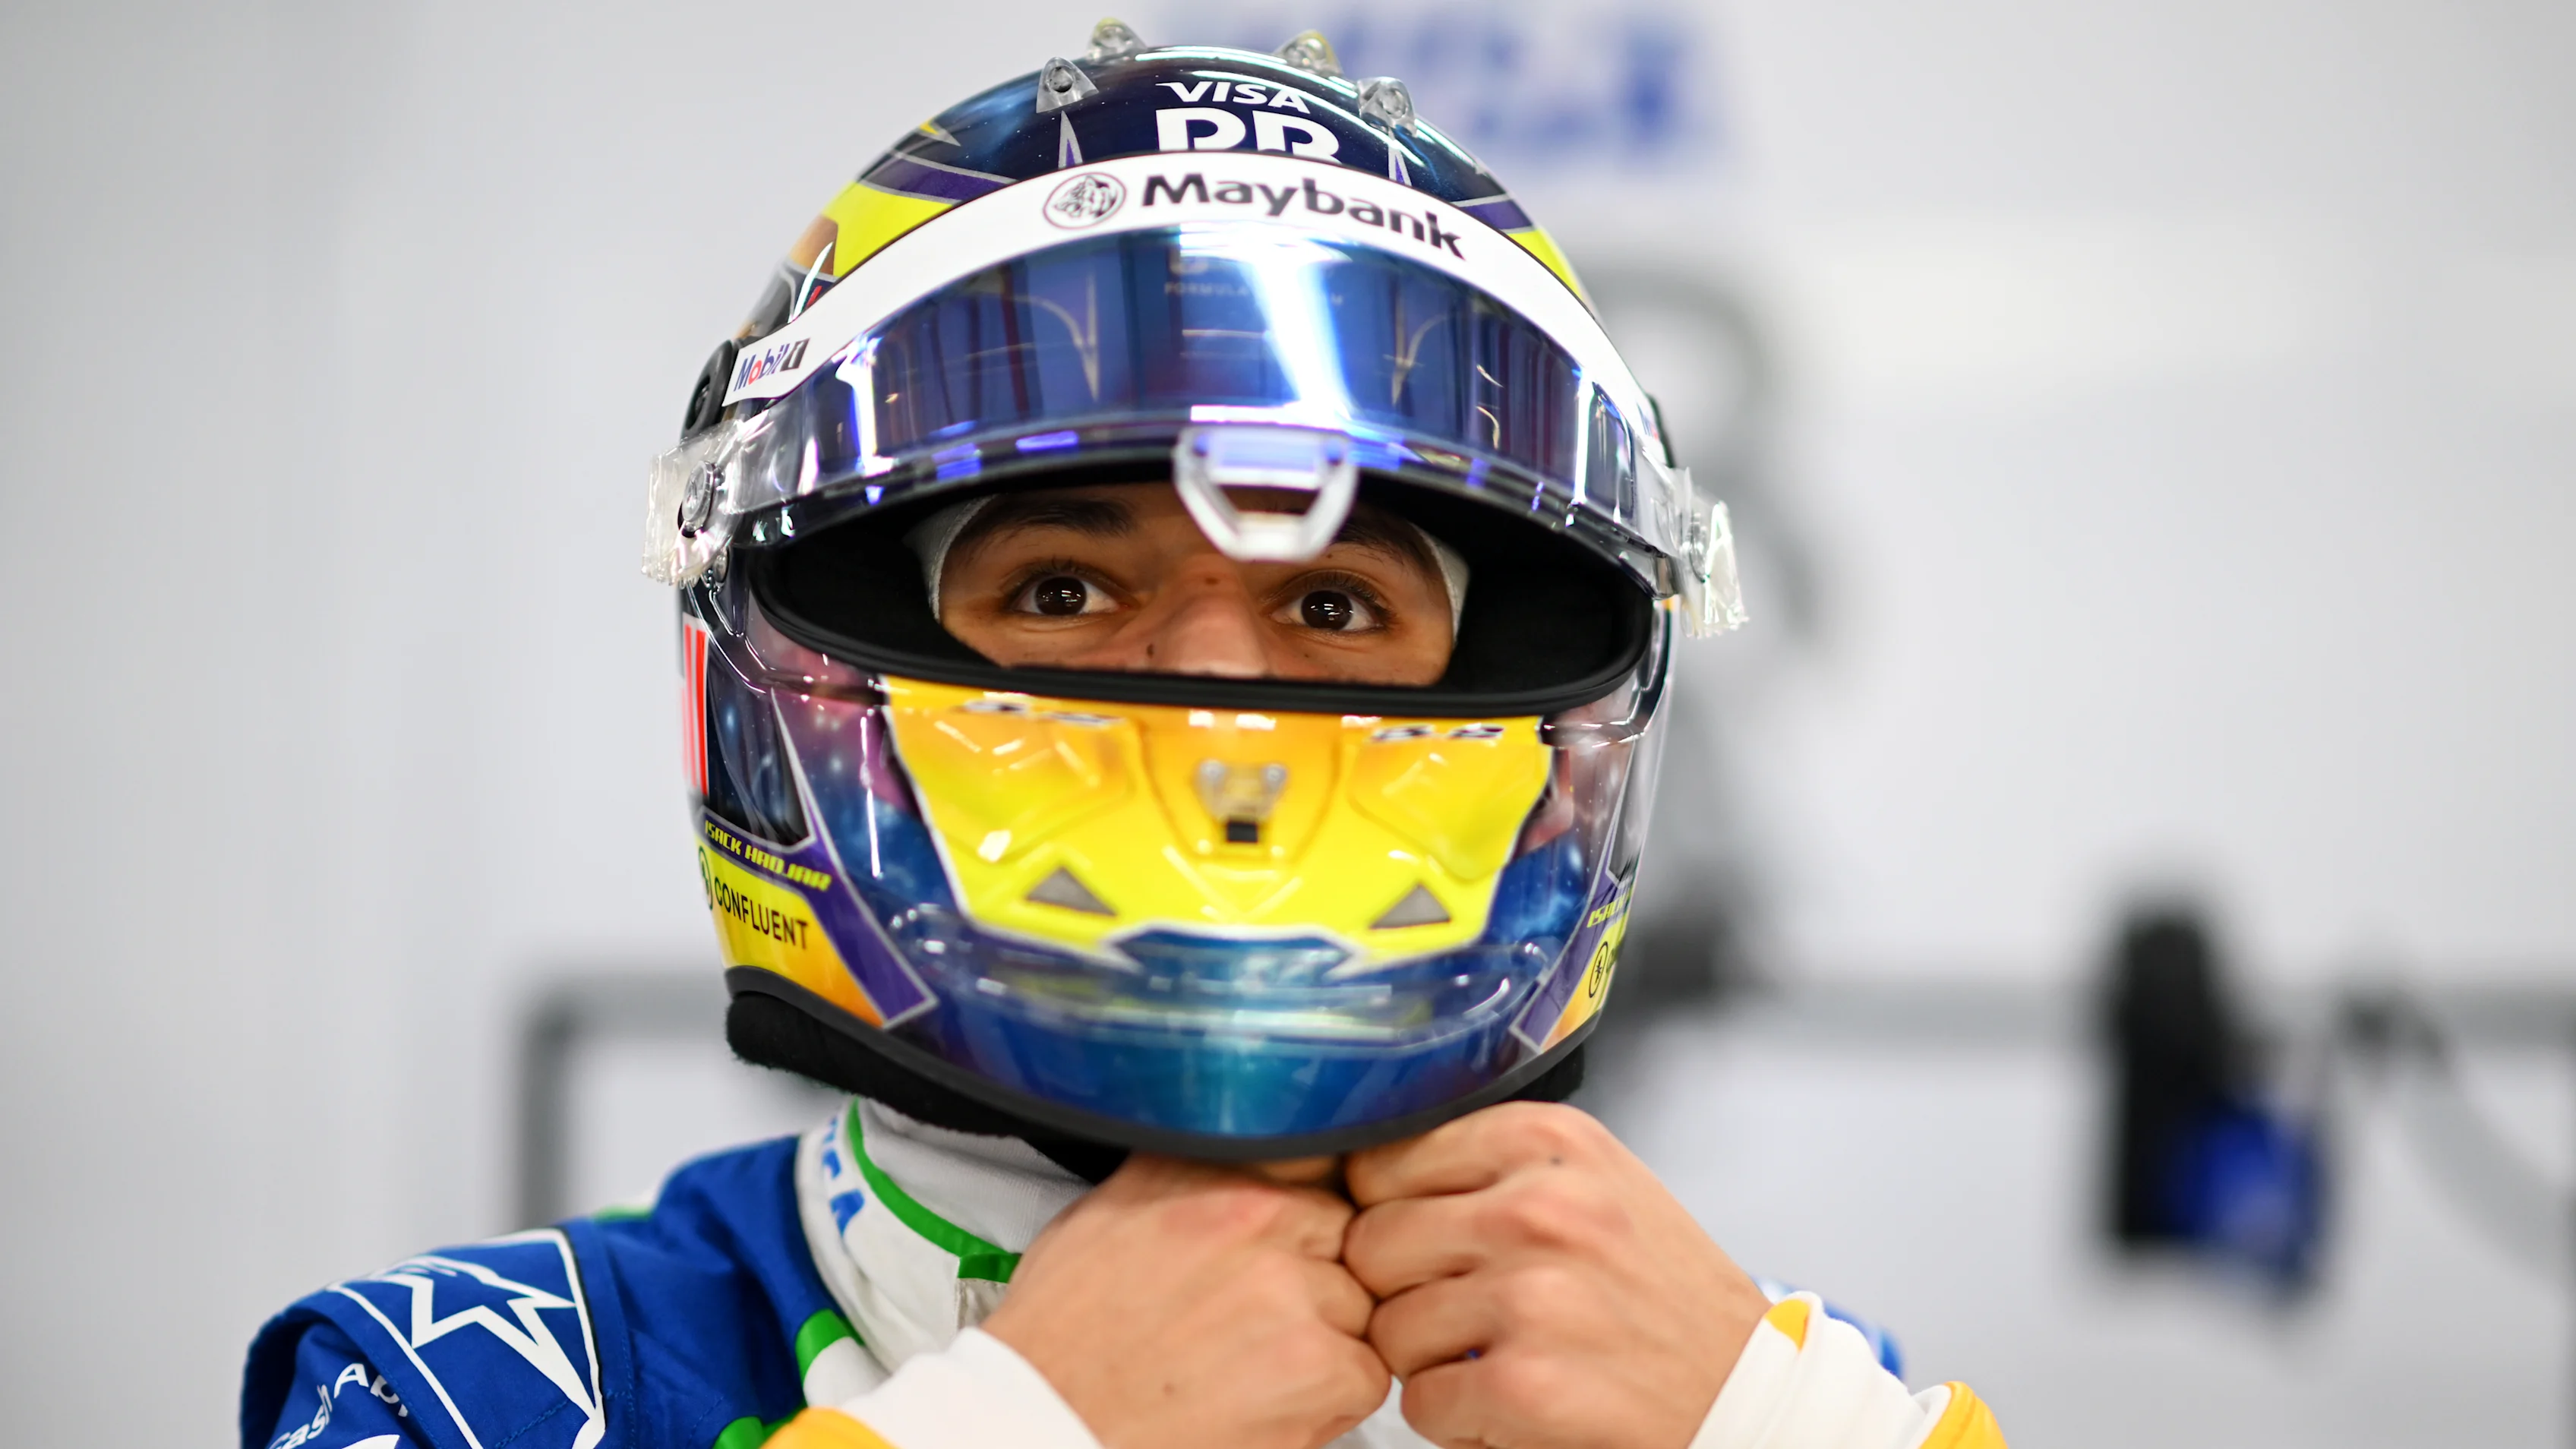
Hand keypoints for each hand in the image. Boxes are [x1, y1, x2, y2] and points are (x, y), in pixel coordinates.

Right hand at [983, 1154, 1390, 1448]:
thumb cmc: (1065, 1335)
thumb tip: (1231, 1162)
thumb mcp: (1109, 1211)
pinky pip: (1368, 1371)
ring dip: (1327, 1333)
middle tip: (1266, 1310)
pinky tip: (1270, 1398)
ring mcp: (1294, 1292)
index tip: (1299, 1222)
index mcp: (1212, 1169)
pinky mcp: (1317, 1368)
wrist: (1046, 1421)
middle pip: (1347, 1229)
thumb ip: (1187, 1175)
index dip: (1312, 1195)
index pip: (1316, 1151)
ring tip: (1258, 1360)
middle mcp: (1258, 1217)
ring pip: (1362, 1301)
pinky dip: (1332, 1394)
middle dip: (1320, 1268)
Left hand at [1344, 1103, 1772, 1448]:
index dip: (1391, 1215)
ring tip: (1503, 1358)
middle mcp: (1539, 1205)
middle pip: (1370, 1244)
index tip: (1429, 1245)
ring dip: (1430, 1361)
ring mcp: (1532, 1295)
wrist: (1748, 1396)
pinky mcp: (1527, 1383)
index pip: (1382, 1160)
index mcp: (1547, 1141)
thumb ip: (1490, 1171)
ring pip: (1388, 1329)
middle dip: (1401, 1291)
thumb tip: (1364, 1176)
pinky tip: (1518, 1405)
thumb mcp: (1593, 1187)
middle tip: (1465, 1314)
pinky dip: (1459, 1420)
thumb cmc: (1662, 1297)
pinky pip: (1422, 1402)